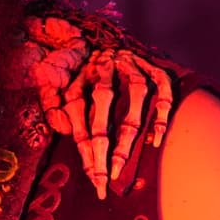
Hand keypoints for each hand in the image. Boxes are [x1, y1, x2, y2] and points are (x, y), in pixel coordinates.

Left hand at [18, 13, 175, 197]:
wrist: (108, 39)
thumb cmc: (83, 72)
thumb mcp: (61, 86)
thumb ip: (55, 106)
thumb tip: (60, 129)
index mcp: (80, 77)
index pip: (79, 116)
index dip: (85, 149)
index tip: (92, 178)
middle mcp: (107, 71)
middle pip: (104, 111)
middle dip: (102, 150)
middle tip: (102, 180)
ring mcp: (134, 68)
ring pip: (134, 102)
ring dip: (128, 137)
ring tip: (120, 167)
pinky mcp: (156, 68)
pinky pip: (164, 91)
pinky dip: (161, 115)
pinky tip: (155, 141)